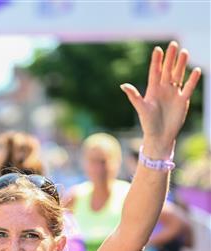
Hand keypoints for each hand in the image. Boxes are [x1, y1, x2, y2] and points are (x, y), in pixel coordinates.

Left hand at [120, 42, 200, 156]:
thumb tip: (123, 85)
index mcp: (152, 90)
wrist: (159, 137)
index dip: (156, 62)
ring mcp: (174, 94)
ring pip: (178, 76)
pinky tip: (196, 70)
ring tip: (184, 52)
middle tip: (173, 44)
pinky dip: (192, 80)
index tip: (158, 49)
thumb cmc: (148, 124)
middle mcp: (163, 90)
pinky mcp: (183, 100)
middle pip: (167, 71)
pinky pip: (189, 88)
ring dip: (181, 65)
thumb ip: (134, 96)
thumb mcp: (141, 108)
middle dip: (170, 58)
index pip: (155, 72)